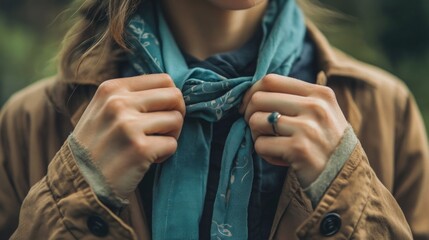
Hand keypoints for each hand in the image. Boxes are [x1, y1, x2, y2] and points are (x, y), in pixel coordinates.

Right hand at [73, 74, 184, 198]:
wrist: (78, 183)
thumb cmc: (97, 146)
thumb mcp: (103, 110)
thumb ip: (131, 96)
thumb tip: (171, 89)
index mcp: (112, 88)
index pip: (163, 80)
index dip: (169, 99)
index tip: (159, 114)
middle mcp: (118, 103)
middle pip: (175, 96)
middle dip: (176, 115)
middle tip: (163, 131)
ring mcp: (128, 126)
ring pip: (176, 120)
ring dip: (170, 136)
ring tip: (150, 146)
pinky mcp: (139, 149)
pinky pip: (172, 144)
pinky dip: (164, 155)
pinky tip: (144, 160)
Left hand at [240, 74, 347, 187]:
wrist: (344, 178)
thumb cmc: (326, 144)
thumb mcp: (320, 113)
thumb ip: (294, 99)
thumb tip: (252, 94)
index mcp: (319, 93)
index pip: (271, 80)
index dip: (251, 92)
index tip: (247, 107)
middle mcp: (315, 107)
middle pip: (258, 99)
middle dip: (249, 115)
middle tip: (257, 129)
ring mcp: (307, 128)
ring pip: (256, 121)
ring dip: (256, 135)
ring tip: (272, 144)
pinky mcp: (298, 149)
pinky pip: (260, 145)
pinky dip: (264, 153)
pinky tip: (280, 158)